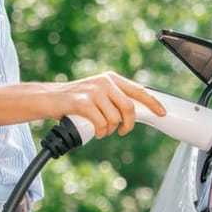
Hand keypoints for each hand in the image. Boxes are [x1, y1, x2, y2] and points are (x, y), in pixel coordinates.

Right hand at [46, 71, 166, 138]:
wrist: (49, 99)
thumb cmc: (76, 101)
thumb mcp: (99, 94)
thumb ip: (115, 99)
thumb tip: (137, 113)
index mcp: (111, 78)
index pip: (138, 90)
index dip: (153, 103)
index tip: (162, 112)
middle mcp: (104, 82)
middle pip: (129, 108)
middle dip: (128, 125)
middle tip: (123, 131)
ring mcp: (93, 91)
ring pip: (115, 119)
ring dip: (110, 130)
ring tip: (101, 129)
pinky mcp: (83, 102)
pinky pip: (101, 124)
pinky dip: (101, 133)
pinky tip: (96, 132)